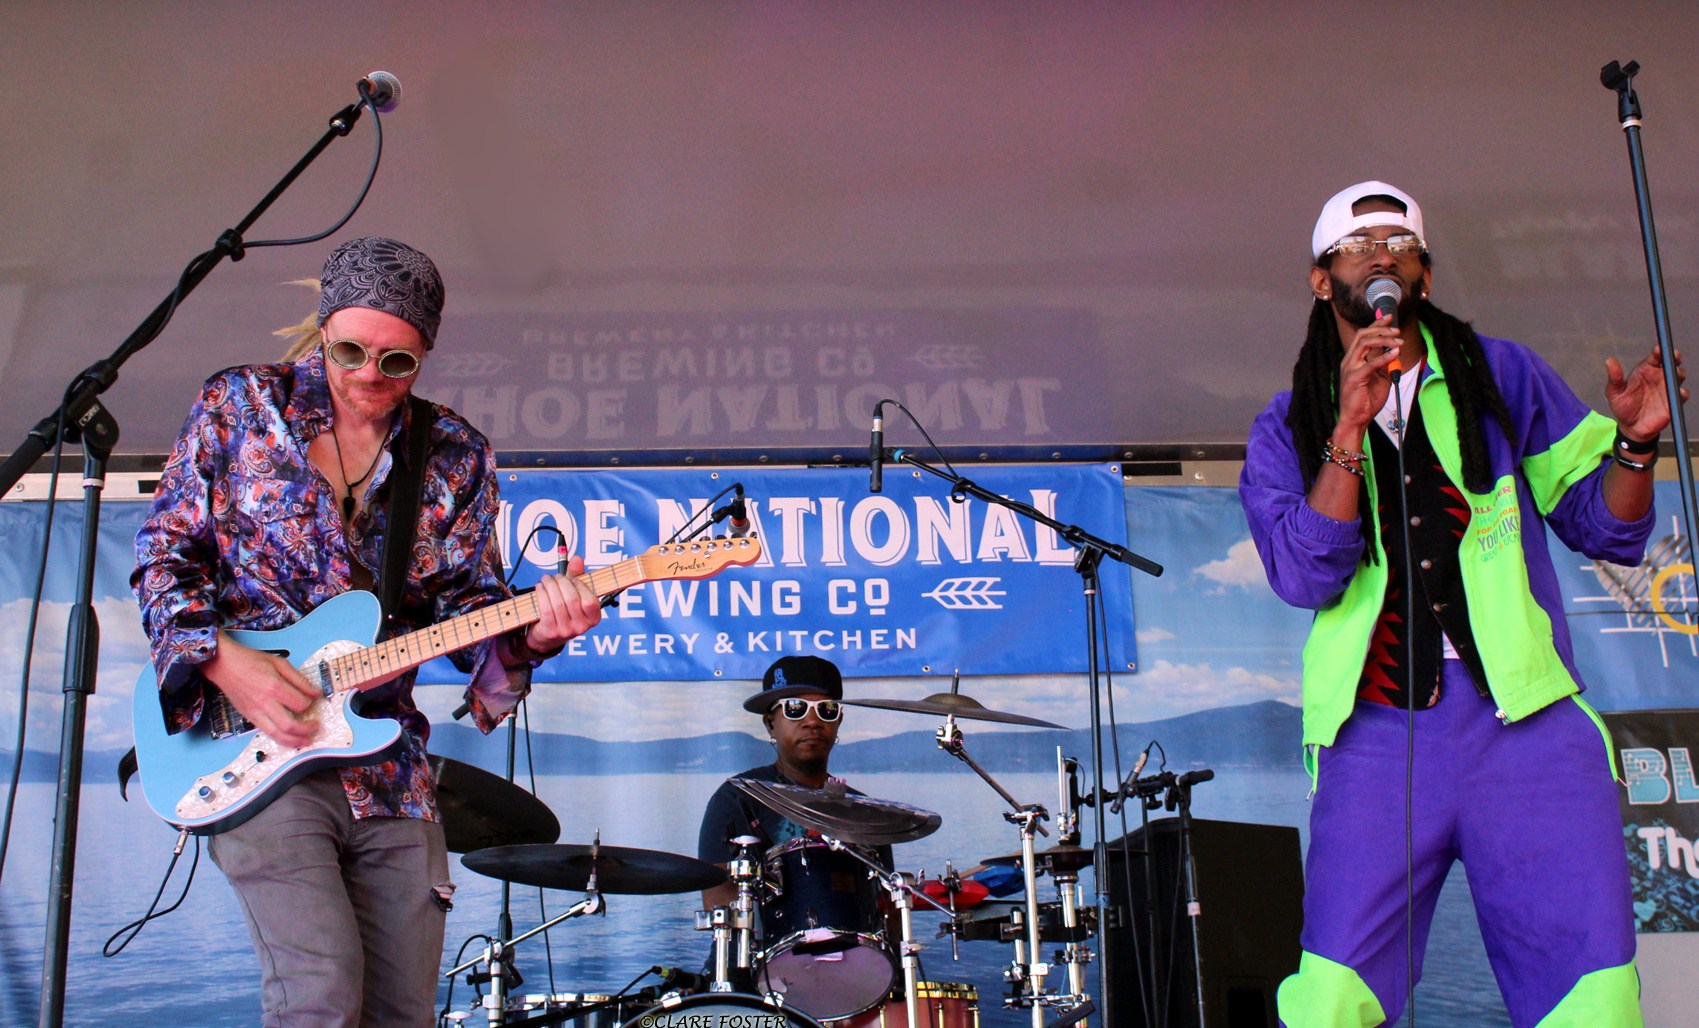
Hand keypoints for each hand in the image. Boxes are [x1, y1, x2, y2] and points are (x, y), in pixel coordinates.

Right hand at [200, 633, 320, 747]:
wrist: (224, 664)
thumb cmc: (250, 660)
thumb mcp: (279, 662)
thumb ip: (298, 679)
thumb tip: (314, 692)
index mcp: (274, 686)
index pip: (300, 703)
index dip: (311, 702)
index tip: (316, 698)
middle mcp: (264, 702)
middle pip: (289, 725)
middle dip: (306, 729)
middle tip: (316, 726)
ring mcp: (255, 712)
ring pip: (277, 735)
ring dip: (294, 741)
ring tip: (306, 740)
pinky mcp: (249, 717)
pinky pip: (266, 733)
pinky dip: (280, 738)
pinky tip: (289, 738)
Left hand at [524, 554, 602, 652]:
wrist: (548, 636)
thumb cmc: (565, 611)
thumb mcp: (575, 594)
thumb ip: (577, 576)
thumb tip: (577, 559)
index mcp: (593, 618)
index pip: (590, 601)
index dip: (580, 586)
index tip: (573, 579)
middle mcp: (581, 627)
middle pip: (572, 599)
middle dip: (561, 582)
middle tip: (555, 577)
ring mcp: (566, 631)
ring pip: (557, 603)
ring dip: (550, 586)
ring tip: (546, 579)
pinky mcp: (550, 631)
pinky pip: (546, 609)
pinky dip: (542, 594)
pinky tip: (540, 588)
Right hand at [1335, 312, 1404, 438]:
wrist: (1356, 419)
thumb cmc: (1366, 401)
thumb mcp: (1380, 378)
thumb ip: (1384, 364)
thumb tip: (1393, 351)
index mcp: (1354, 360)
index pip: (1363, 336)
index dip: (1376, 325)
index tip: (1388, 317)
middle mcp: (1349, 361)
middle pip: (1362, 335)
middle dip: (1381, 329)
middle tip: (1397, 330)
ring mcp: (1350, 368)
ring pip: (1364, 344)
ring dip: (1384, 340)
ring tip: (1398, 341)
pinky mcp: (1355, 378)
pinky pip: (1370, 363)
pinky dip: (1384, 356)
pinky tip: (1395, 353)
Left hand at [1606, 346, 1686, 443]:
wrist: (1630, 427)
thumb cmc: (1622, 406)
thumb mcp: (1614, 392)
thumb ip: (1614, 377)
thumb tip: (1609, 361)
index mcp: (1646, 370)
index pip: (1655, 357)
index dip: (1659, 351)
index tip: (1658, 349)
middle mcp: (1659, 377)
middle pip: (1671, 363)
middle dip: (1675, 358)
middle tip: (1674, 356)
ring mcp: (1667, 389)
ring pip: (1678, 376)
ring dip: (1679, 374)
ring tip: (1675, 374)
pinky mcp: (1673, 402)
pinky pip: (1681, 395)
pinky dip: (1682, 393)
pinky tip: (1678, 393)